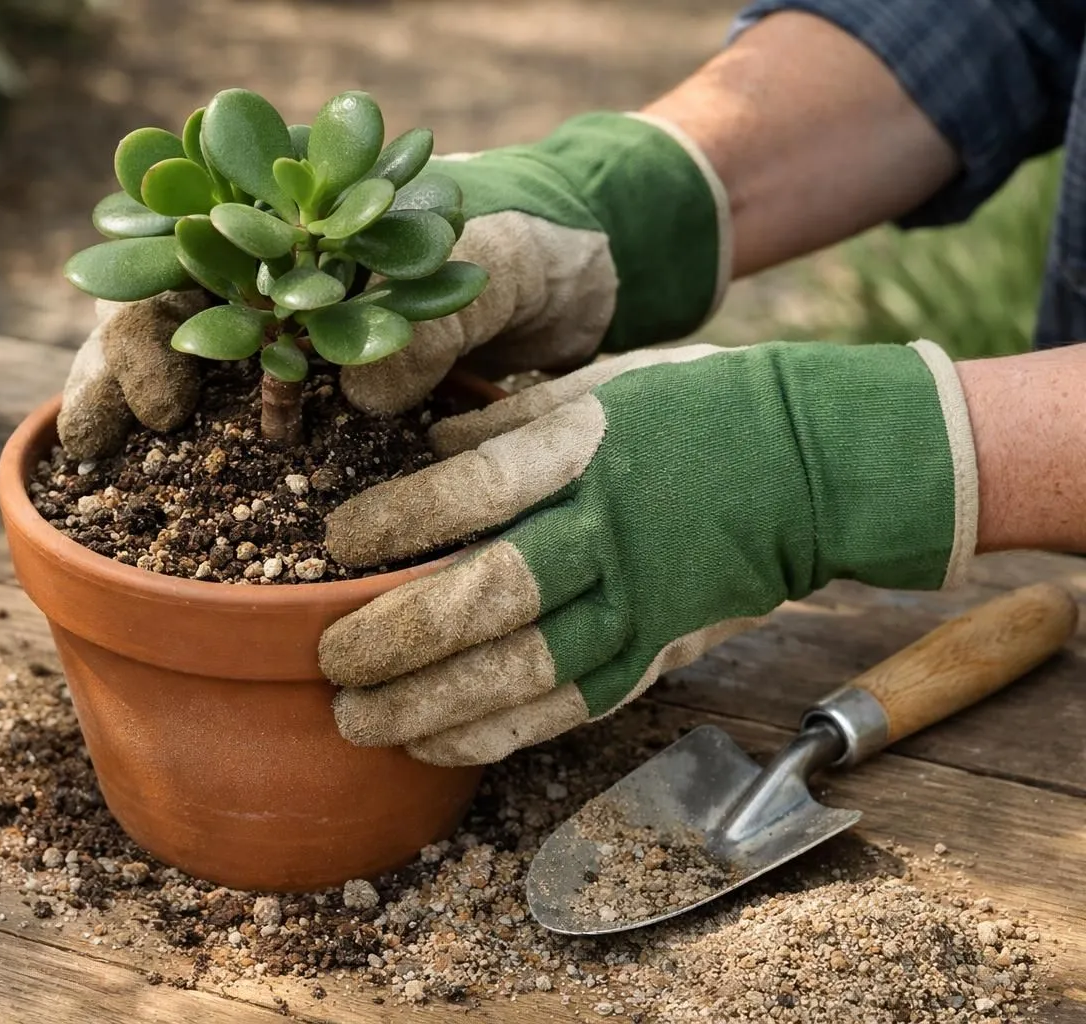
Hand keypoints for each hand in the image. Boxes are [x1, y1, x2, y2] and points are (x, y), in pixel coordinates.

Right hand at [57, 113, 728, 458]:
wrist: (600, 272)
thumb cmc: (544, 239)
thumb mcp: (507, 259)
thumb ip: (441, 314)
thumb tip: (362, 393)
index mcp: (308, 227)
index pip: (185, 263)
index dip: (148, 326)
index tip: (170, 399)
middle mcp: (283, 281)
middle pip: (161, 318)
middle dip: (116, 377)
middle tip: (101, 447)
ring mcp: (300, 341)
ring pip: (193, 374)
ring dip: (146, 425)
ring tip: (108, 481)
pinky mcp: (334, 402)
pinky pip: (256, 431)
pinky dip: (215, 463)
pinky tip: (187, 507)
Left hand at [319, 340, 978, 765]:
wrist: (808, 468)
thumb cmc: (692, 411)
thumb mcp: (602, 381)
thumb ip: (507, 420)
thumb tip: (423, 447)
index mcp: (586, 450)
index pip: (475, 488)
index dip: (400, 519)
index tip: (338, 540)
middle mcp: (607, 532)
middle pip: (490, 596)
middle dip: (399, 635)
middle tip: (331, 659)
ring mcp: (635, 601)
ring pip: (523, 671)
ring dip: (433, 705)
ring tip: (360, 721)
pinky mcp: (653, 652)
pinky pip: (568, 709)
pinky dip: (498, 734)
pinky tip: (434, 747)